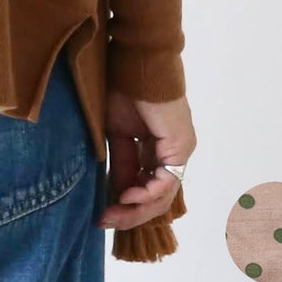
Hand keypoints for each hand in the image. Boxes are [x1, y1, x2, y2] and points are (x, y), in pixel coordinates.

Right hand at [95, 89, 196, 231]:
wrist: (134, 60)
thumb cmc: (122, 86)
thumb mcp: (115, 133)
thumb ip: (118, 163)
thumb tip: (112, 193)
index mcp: (156, 148)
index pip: (143, 187)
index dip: (123, 205)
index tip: (100, 218)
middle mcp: (172, 153)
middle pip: (156, 198)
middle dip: (130, 215)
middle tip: (105, 222)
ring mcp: (179, 150)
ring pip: (163, 195)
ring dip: (136, 210)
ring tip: (113, 214)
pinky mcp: (180, 145)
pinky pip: (166, 181)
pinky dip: (146, 193)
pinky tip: (126, 196)